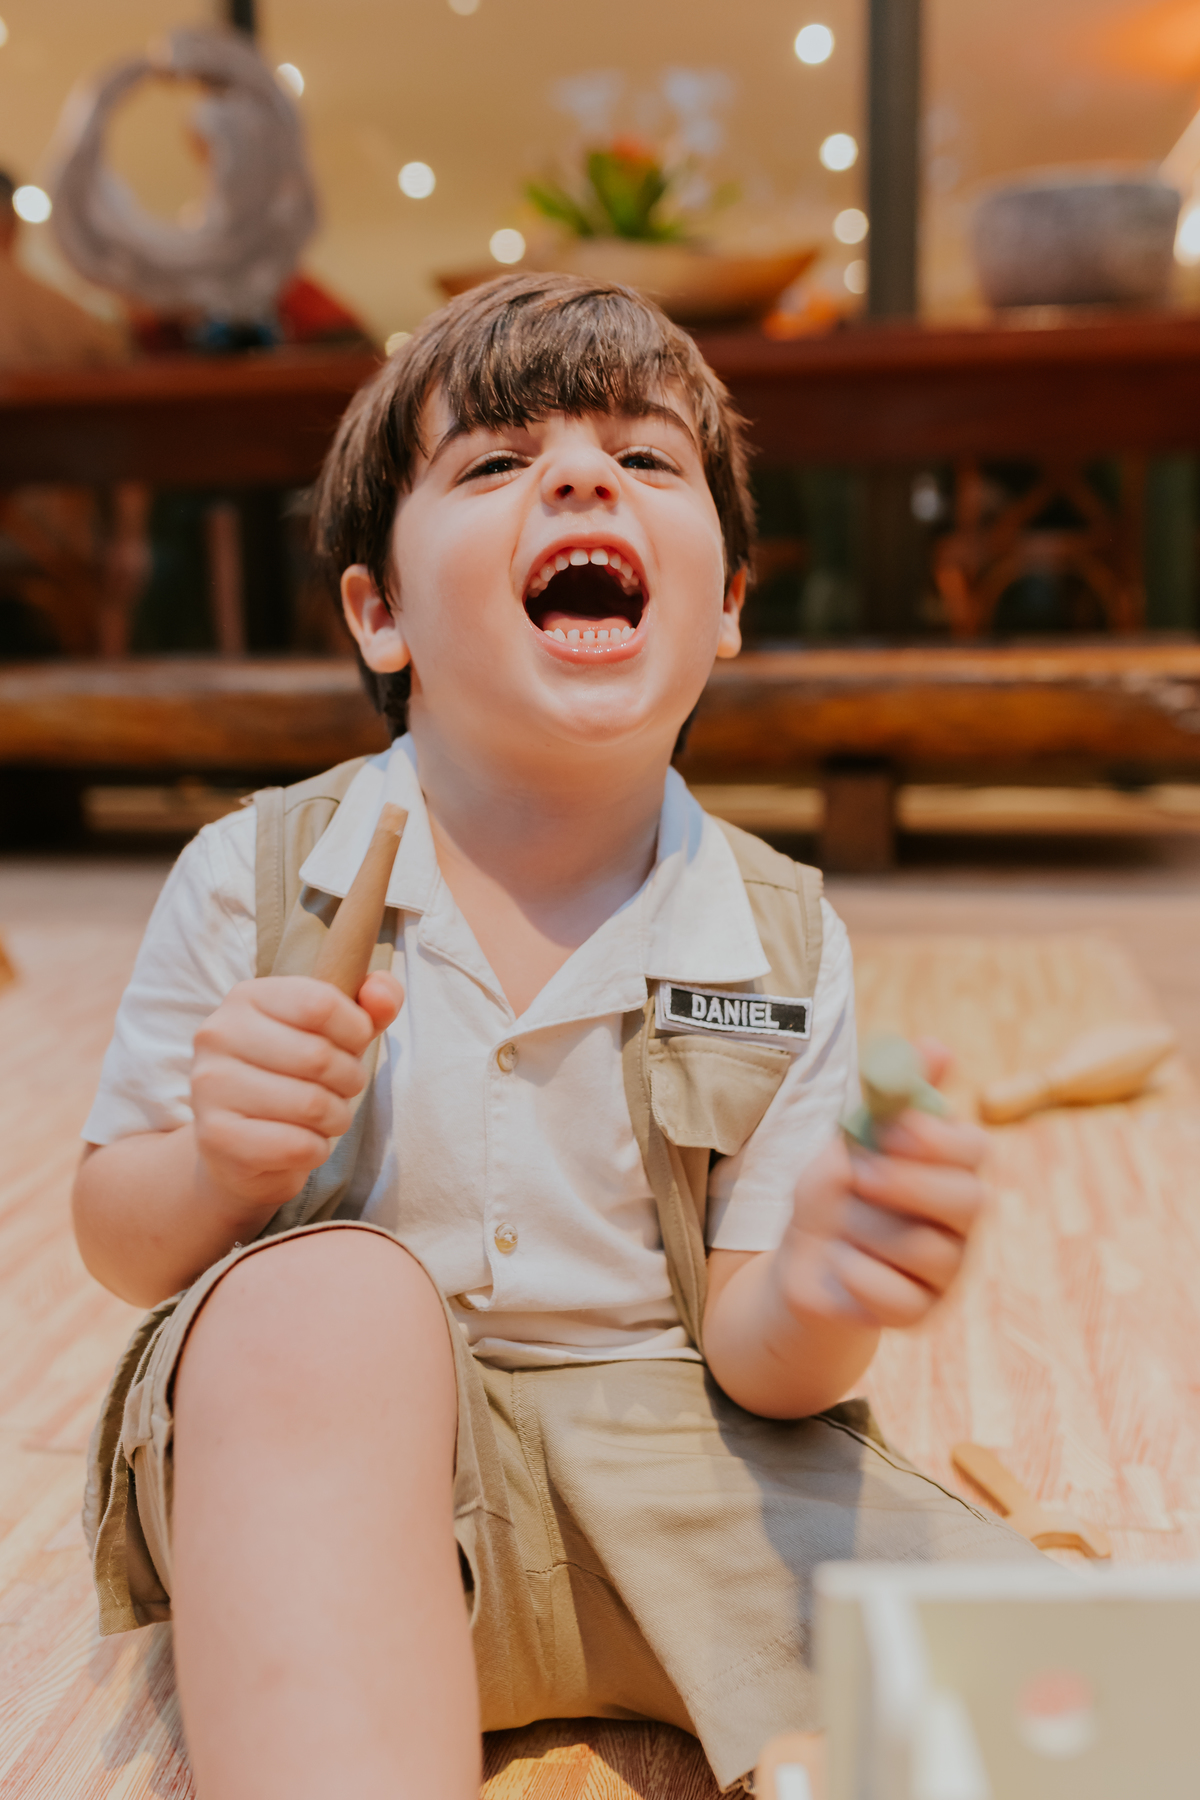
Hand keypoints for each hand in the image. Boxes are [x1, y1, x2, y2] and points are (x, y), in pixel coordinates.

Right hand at [190, 971, 403, 1216]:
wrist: (239, 1148)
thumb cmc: (294, 1080)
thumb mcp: (335, 1036)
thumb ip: (369, 1009)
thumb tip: (384, 995)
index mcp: (247, 997)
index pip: (321, 1004)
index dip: (356, 1031)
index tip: (352, 1047)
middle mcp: (219, 1034)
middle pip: (319, 1056)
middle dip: (350, 1080)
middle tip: (341, 1090)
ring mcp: (209, 1086)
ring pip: (311, 1105)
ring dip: (336, 1118)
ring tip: (324, 1118)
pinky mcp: (214, 1136)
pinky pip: (296, 1146)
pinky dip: (315, 1150)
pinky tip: (302, 1144)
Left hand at [777, 1040, 987, 1330]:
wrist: (802, 1258)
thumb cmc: (836, 1188)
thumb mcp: (853, 1135)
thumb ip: (894, 1095)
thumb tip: (939, 1046)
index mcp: (952, 1167)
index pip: (974, 1148)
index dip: (935, 1138)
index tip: (889, 1130)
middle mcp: (962, 1219)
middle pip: (969, 1201)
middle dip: (906, 1184)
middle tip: (859, 1177)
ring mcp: (947, 1270)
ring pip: (926, 1249)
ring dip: (864, 1229)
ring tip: (840, 1225)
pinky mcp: (921, 1313)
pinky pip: (898, 1297)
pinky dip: (855, 1275)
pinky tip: (840, 1263)